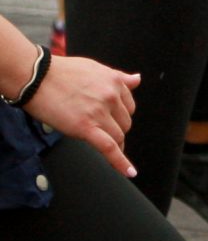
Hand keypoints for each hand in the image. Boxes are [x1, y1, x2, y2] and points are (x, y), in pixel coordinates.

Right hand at [23, 54, 141, 177]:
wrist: (37, 77)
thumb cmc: (61, 73)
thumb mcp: (95, 69)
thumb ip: (118, 77)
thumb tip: (137, 79)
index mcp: (115, 82)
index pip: (128, 105)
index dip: (120, 116)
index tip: (114, 122)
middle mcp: (111, 96)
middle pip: (124, 122)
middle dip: (115, 128)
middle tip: (101, 131)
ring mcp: (100, 113)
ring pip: (118, 135)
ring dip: (114, 142)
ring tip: (105, 146)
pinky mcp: (86, 128)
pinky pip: (109, 148)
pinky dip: (120, 162)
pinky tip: (129, 172)